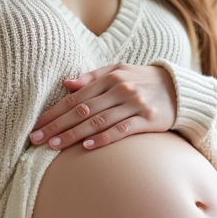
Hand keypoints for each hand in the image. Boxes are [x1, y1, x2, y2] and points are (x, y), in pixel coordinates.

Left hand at [30, 63, 176, 149]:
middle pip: (82, 110)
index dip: (54, 112)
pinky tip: (87, 146)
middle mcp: (120, 89)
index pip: (75, 97)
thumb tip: (66, 84)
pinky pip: (122, 130)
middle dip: (57, 125)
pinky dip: (104, 138)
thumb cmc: (142, 80)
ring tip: (55, 145)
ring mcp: (135, 105)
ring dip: (74, 134)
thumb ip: (92, 77)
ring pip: (98, 121)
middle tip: (37, 139)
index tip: (36, 125)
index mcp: (110, 77)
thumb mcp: (118, 71)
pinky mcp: (148, 120)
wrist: (180, 88)